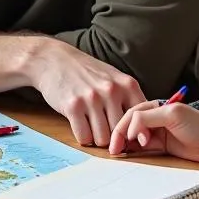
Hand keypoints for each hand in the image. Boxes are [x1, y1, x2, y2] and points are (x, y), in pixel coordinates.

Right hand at [29, 41, 144, 147]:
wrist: (54, 59)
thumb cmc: (87, 72)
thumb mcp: (115, 79)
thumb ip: (129, 100)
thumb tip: (144, 131)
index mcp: (127, 85)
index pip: (141, 121)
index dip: (135, 133)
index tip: (129, 136)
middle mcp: (111, 91)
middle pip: (121, 133)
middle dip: (113, 137)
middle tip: (105, 130)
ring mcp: (92, 98)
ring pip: (103, 139)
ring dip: (96, 137)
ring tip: (91, 125)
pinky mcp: (73, 106)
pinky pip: (84, 137)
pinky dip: (82, 136)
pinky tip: (79, 124)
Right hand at [108, 101, 198, 162]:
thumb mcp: (174, 115)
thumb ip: (149, 117)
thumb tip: (130, 128)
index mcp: (157, 107)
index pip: (132, 114)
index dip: (124, 126)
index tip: (123, 140)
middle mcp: (155, 118)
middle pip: (129, 125)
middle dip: (119, 136)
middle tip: (114, 150)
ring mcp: (158, 133)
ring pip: (134, 137)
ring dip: (124, 144)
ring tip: (118, 154)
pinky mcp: (162, 146)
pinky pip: (142, 148)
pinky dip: (133, 151)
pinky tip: (128, 155)